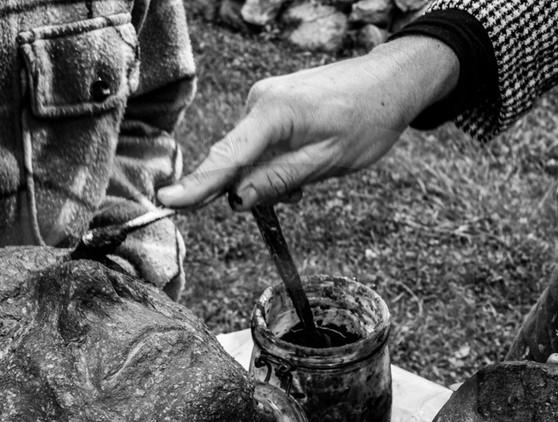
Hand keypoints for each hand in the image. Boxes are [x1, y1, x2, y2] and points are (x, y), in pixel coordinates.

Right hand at [157, 36, 459, 210]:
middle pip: (234, 159)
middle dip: (251, 186)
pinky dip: (274, 160)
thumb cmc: (367, 119)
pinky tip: (304, 160)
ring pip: (248, 154)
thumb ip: (280, 179)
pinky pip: (260, 142)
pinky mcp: (271, 103)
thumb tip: (238, 200)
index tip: (167, 202)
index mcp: (273, 112)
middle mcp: (259, 100)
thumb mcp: (327, 161)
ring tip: (311, 173)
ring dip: (268, 174)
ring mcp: (264, 99)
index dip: (197, 185)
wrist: (390, 83)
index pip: (227, 157)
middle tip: (297, 191)